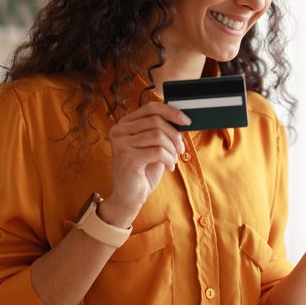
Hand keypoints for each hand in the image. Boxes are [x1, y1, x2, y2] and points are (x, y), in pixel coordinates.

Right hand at [102, 102, 189, 226]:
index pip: (150, 108)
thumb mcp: (152, 146)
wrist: (129, 196)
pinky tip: (169, 167)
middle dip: (174, 135)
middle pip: (156, 121)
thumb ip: (160, 131)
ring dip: (172, 149)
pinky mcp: (128, 158)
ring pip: (158, 135)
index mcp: (125, 125)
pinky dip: (168, 159)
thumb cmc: (142, 171)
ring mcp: (121, 144)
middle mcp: (119, 131)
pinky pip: (158, 151)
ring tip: (173, 160)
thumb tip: (181, 119)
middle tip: (181, 149)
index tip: (186, 121)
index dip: (171, 111)